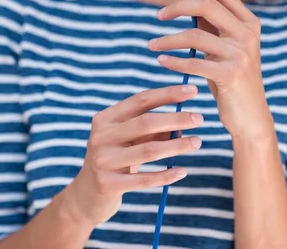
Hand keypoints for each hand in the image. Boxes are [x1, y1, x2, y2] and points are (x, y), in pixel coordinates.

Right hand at [62, 85, 203, 226]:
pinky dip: (166, 174)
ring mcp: (103, 160)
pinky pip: (145, 179)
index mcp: (106, 118)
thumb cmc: (116, 159)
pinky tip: (182, 171)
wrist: (86, 195)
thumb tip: (184, 124)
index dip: (168, 94)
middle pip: (146, 122)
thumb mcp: (130, 140)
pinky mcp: (108, 184)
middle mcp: (101, 136)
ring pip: (149, 150)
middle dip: (177, 118)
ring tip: (197, 142)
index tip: (193, 90)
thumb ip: (153, 130)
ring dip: (177, 145)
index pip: (141, 101)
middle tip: (200, 119)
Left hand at [148, 0, 273, 139]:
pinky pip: (194, 62)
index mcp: (249, 23)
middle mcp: (248, 34)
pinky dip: (173, 61)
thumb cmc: (233, 81)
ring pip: (195, 35)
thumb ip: (214, 26)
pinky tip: (162, 62)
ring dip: (168, 40)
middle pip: (206, 5)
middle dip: (177, 7)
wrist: (251, 116)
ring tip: (152, 46)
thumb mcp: (227, 49)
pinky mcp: (231, 74)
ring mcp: (241, 54)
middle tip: (158, 16)